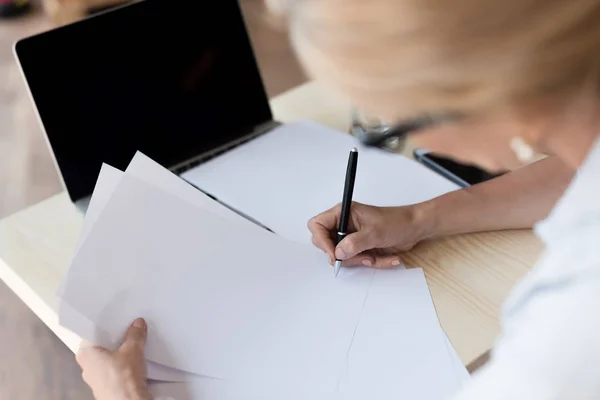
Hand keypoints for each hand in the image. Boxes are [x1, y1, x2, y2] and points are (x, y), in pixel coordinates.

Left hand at [76, 318, 150, 399]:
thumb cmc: (123, 375)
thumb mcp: (133, 348)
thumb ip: (135, 334)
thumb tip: (138, 323)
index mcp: (85, 354)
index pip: (92, 334)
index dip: (106, 326)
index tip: (117, 320)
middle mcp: (86, 367)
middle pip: (101, 347)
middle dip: (114, 340)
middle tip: (128, 329)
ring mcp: (95, 380)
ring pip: (107, 360)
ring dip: (119, 353)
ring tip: (134, 343)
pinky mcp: (106, 388)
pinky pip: (113, 371)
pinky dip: (122, 365)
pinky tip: (133, 360)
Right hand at [308, 202, 431, 267]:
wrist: (416, 229)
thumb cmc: (397, 222)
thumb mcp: (374, 233)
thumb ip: (354, 243)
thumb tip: (338, 253)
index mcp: (343, 213)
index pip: (317, 225)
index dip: (321, 240)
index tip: (334, 254)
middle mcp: (344, 224)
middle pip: (326, 243)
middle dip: (344, 255)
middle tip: (358, 255)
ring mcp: (352, 237)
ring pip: (343, 256)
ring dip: (360, 260)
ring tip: (375, 256)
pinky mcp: (361, 247)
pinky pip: (357, 261)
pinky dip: (372, 262)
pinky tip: (387, 258)